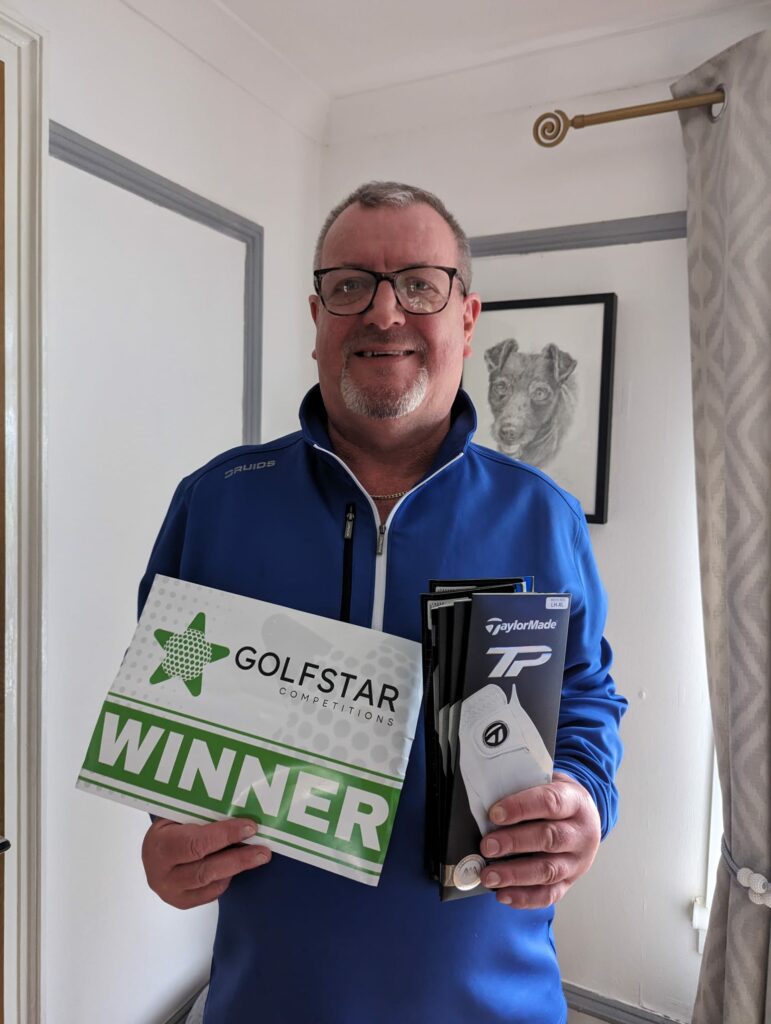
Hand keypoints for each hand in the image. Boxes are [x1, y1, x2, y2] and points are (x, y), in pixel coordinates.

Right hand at [142, 817, 271, 908]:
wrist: (154, 848)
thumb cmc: (171, 825)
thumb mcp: (179, 815)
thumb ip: (203, 816)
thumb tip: (240, 811)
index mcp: (158, 846)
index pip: (195, 843)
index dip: (224, 835)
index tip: (250, 827)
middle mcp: (161, 874)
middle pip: (205, 869)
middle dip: (237, 859)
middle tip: (263, 851)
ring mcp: (170, 892)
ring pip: (210, 882)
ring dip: (237, 868)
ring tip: (259, 857)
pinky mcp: (182, 902)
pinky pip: (210, 893)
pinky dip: (227, 879)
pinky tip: (237, 866)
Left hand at [479, 772, 600, 908]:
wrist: (584, 817)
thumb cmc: (556, 799)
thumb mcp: (547, 782)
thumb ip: (524, 788)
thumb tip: (486, 798)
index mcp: (576, 802)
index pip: (550, 802)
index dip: (521, 807)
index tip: (495, 814)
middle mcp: (581, 834)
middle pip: (549, 839)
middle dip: (514, 843)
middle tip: (487, 846)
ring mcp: (578, 861)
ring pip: (548, 871)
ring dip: (515, 875)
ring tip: (489, 876)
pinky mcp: (570, 882)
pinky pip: (548, 895)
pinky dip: (524, 897)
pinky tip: (502, 894)